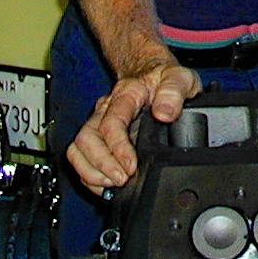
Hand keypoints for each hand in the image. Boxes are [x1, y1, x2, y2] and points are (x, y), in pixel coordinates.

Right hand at [65, 61, 200, 193]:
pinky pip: (80, 157)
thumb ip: (174, 91)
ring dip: (92, 172)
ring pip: (78, 149)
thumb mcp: (179, 76)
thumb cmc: (164, 78)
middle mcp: (106, 108)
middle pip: (87, 138)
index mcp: (126, 94)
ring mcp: (98, 121)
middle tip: (123, 180)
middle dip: (102, 165)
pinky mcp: (97, 135)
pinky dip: (89, 175)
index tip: (131, 167)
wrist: (152, 73)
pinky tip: (106, 185)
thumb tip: (165, 113)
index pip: (112, 122)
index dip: (118, 148)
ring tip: (113, 185)